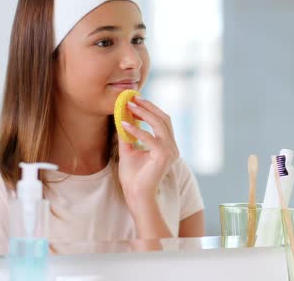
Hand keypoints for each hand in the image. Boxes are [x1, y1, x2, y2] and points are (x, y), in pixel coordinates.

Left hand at [117, 96, 179, 212]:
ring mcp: (170, 151)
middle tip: (132, 98)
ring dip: (144, 113)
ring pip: (160, 124)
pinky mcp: (163, 156)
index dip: (150, 109)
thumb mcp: (129, 150)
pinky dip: (136, 130)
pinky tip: (123, 125)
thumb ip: (127, 134)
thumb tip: (121, 116)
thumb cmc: (133, 177)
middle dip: (148, 107)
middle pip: (164, 119)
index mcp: (168, 146)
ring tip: (129, 106)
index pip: (162, 122)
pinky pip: (150, 138)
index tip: (135, 100)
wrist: (136, 195)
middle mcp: (172, 148)